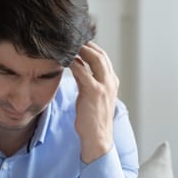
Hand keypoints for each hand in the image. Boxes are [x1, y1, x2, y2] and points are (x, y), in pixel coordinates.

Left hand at [69, 42, 118, 163]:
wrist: (98, 138)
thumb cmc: (93, 121)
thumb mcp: (92, 98)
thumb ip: (87, 82)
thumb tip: (78, 67)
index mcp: (112, 83)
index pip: (104, 59)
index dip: (92, 49)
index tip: (80, 43)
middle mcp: (111, 81)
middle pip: (101, 55)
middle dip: (87, 45)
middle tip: (73, 40)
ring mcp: (104, 86)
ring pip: (95, 59)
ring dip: (81, 50)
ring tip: (68, 45)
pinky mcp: (94, 91)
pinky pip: (83, 71)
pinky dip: (74, 63)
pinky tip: (65, 59)